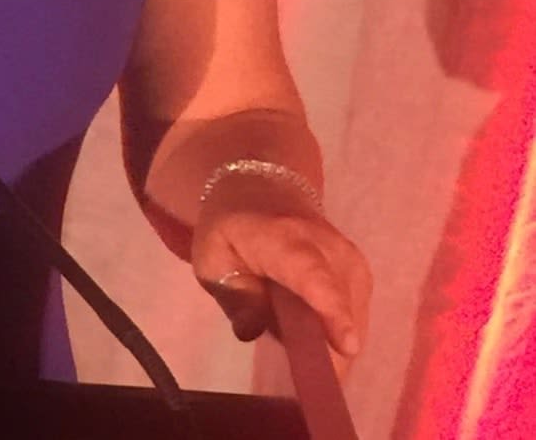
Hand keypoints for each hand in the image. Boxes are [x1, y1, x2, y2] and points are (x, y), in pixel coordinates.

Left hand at [192, 173, 370, 359]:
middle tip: (316, 381)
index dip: (332, 311)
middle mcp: (324, 243)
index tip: (346, 347)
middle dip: (335, 347)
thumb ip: (233, 296)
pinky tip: (323, 339)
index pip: (313, 274)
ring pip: (355, 311)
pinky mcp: (358, 267)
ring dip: (338, 340)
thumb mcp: (212, 257)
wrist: (259, 189)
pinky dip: (344, 329)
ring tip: (313, 359)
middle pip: (342, 302)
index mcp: (281, 238)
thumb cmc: (230, 229)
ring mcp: (347, 254)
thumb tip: (250, 332)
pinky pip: (358, 308)